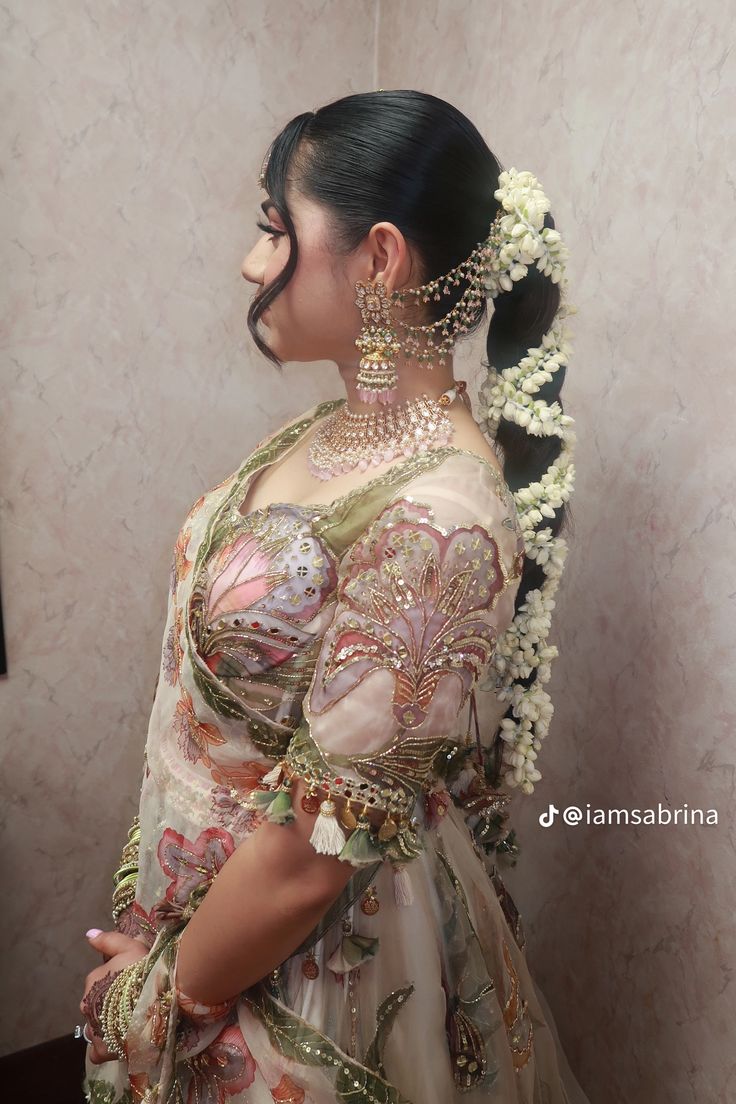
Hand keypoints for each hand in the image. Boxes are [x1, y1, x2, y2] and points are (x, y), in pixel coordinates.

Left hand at [80, 929, 148, 1064]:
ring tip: (131, 1021)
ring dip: (108, 1023)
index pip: (99, 980)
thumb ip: (109, 941)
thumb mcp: (131, 947)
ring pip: (97, 1025)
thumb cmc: (145, 971)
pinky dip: (106, 1046)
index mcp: (93, 980)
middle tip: (133, 1001)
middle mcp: (88, 1005)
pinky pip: (99, 1049)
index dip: (116, 980)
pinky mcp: (102, 1049)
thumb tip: (88, 934)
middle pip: (97, 1003)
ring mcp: (94, 1028)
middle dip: (109, 1003)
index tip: (132, 981)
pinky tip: (120, 1040)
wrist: (157, 1003)